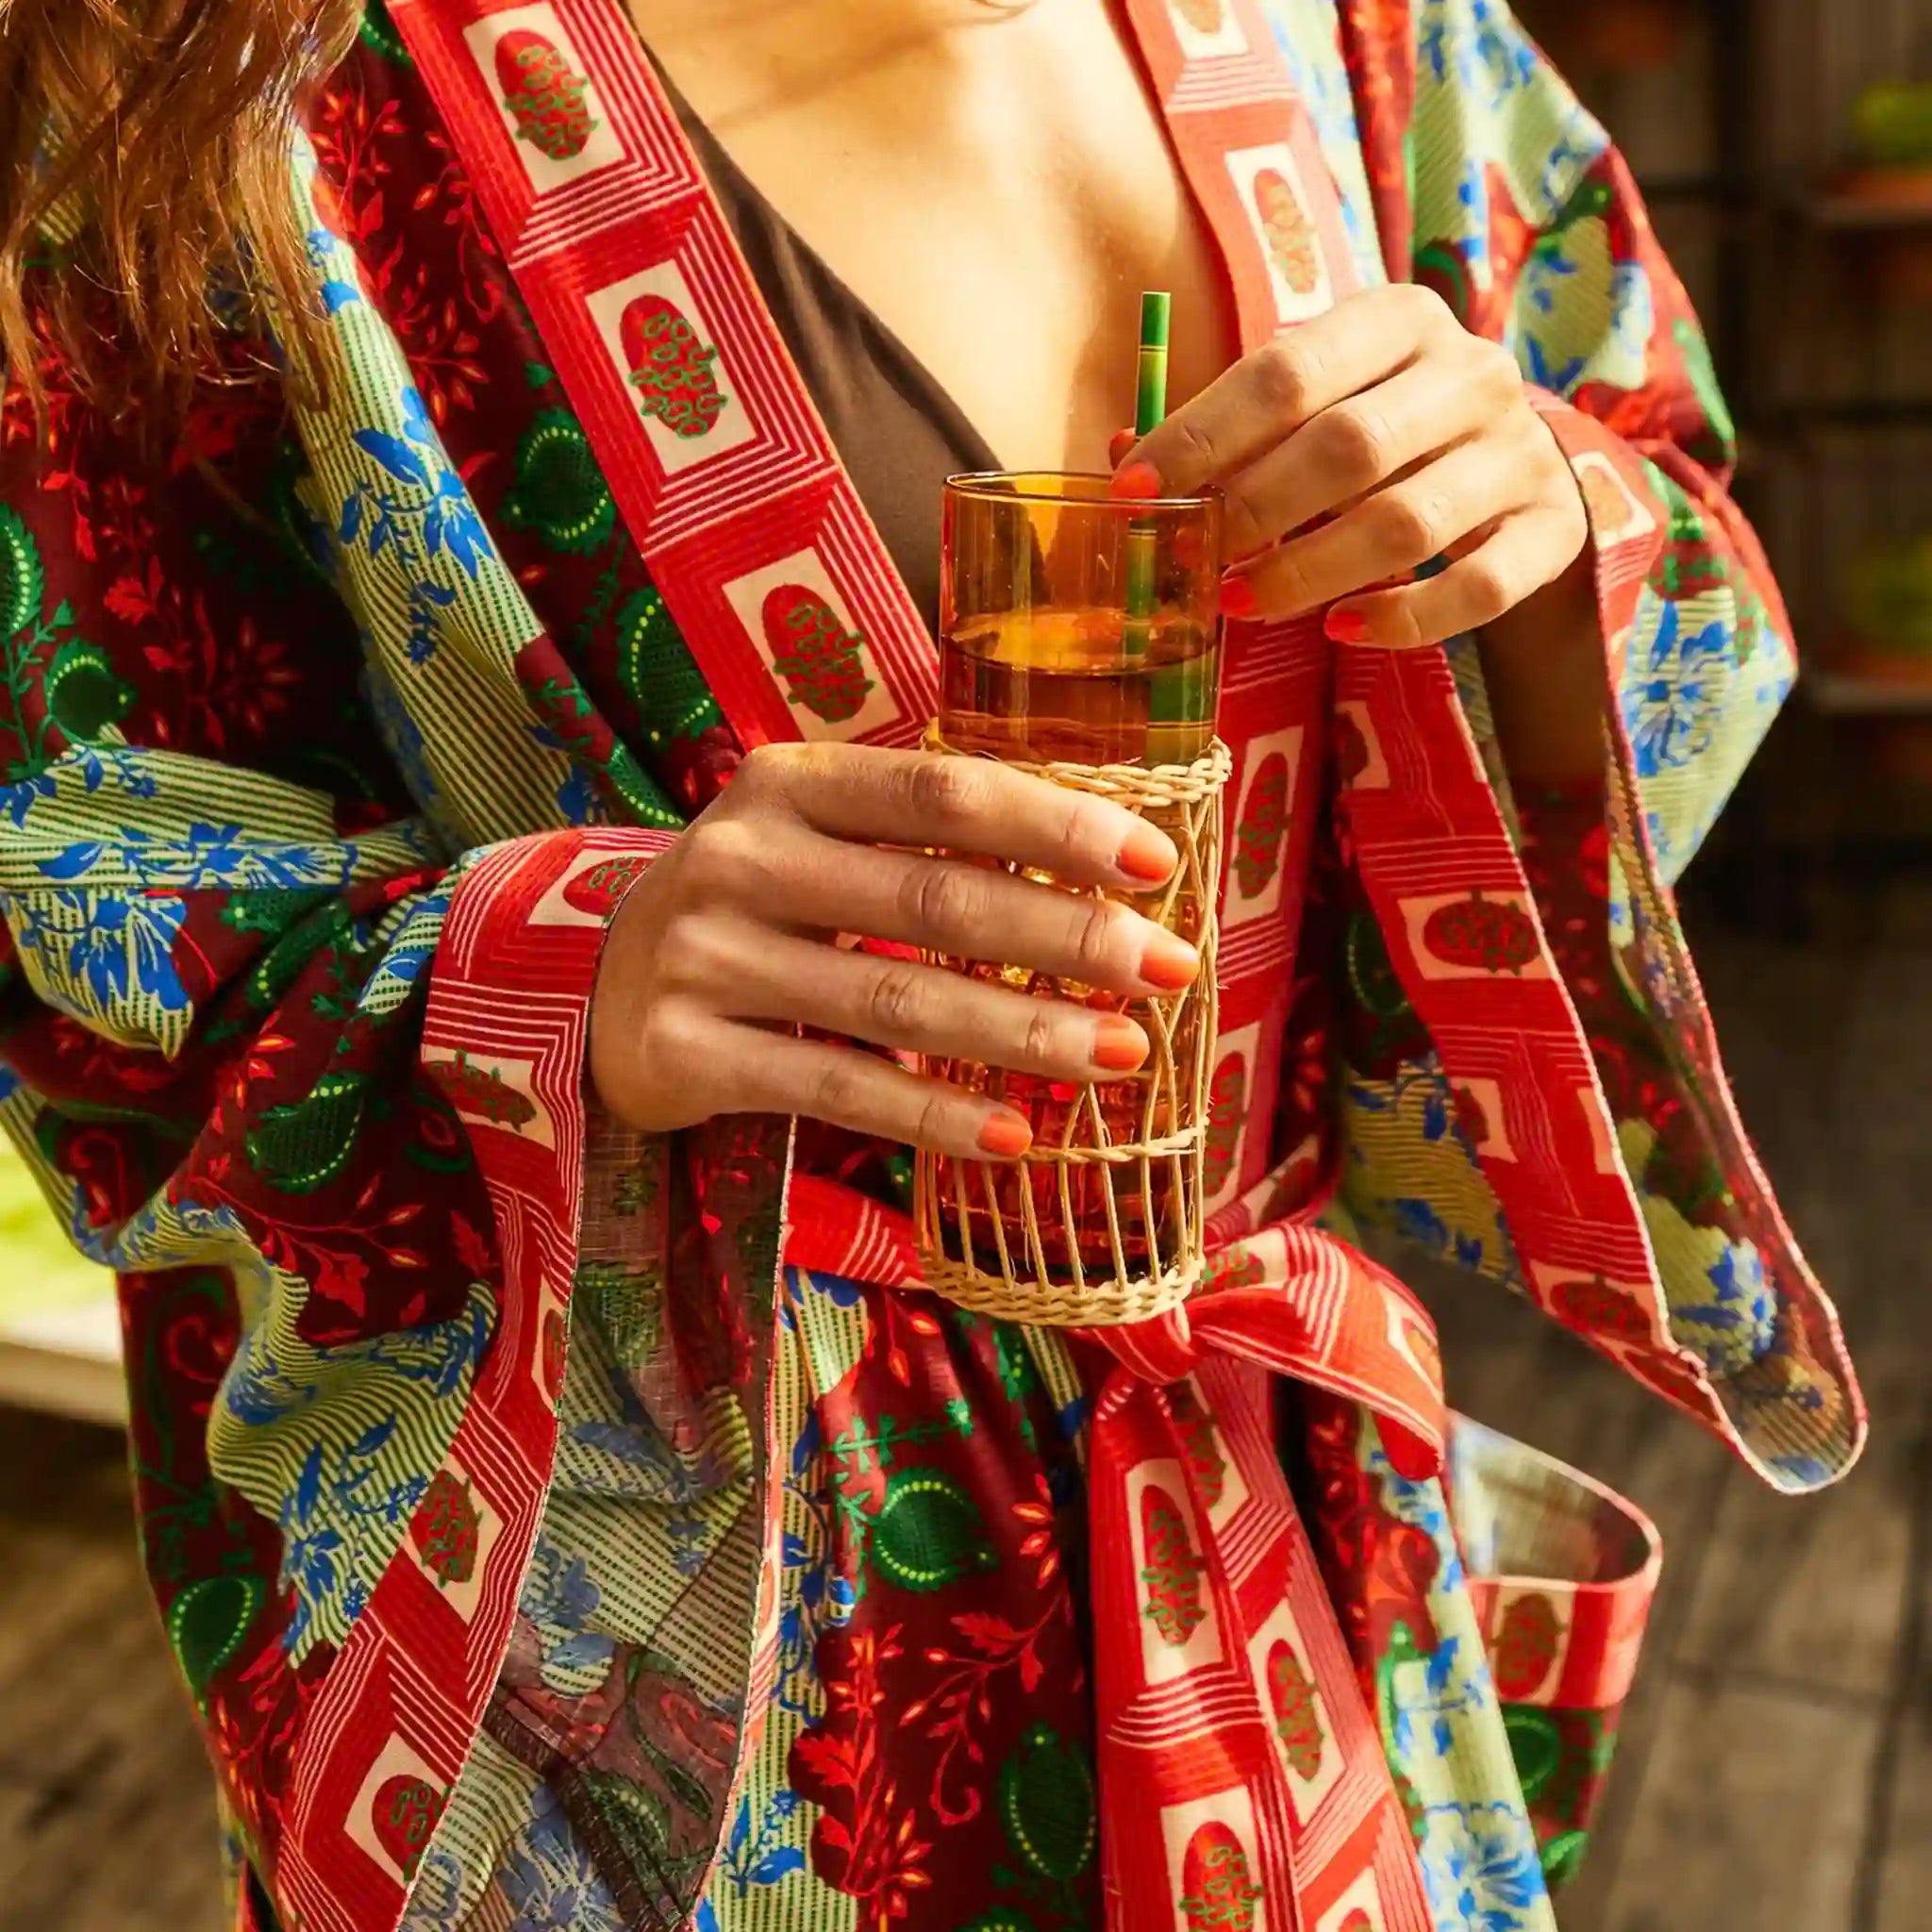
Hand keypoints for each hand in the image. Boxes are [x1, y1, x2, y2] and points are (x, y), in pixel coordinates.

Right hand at [588, 742, 1200, 1158]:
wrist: (593, 983)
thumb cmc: (755, 905)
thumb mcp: (816, 841)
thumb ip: (924, 844)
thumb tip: (1104, 882)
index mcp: (787, 783)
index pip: (941, 794)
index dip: (1055, 826)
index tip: (1155, 863)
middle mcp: (739, 858)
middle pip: (932, 901)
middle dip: (1065, 939)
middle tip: (1169, 970)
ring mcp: (704, 958)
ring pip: (894, 1003)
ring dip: (1022, 1034)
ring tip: (1121, 1056)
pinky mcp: (684, 1054)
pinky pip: (835, 1088)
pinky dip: (932, 1116)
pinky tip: (1014, 1136)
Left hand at [1111, 283, 1588, 648]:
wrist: (1518, 464)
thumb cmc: (1386, 432)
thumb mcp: (1316, 405)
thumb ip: (1235, 432)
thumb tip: (1126, 463)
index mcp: (1398, 320)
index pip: (1288, 370)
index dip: (1203, 434)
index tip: (1135, 488)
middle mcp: (1471, 373)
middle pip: (1350, 446)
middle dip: (1255, 511)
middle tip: (1193, 560)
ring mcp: (1521, 451)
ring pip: (1407, 523)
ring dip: (1310, 572)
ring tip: (1242, 601)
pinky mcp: (1553, 528)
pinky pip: (1479, 587)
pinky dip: (1405, 618)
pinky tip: (1345, 628)